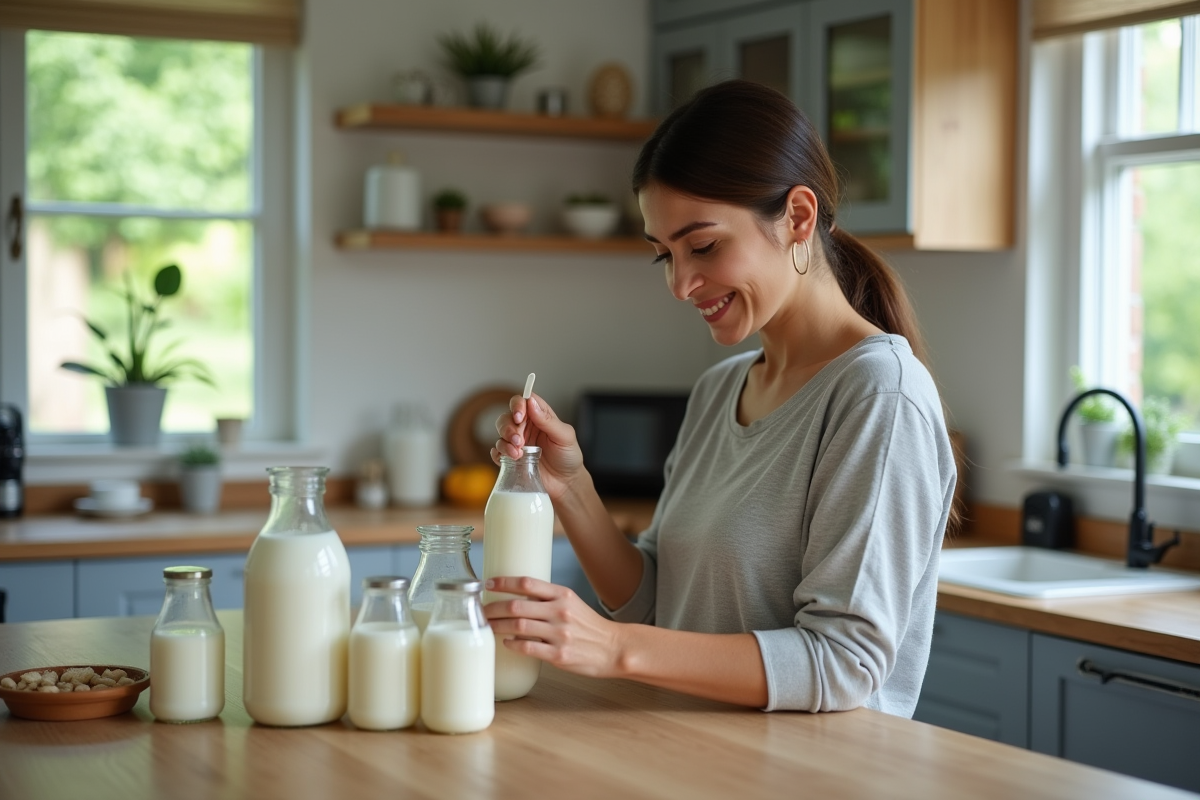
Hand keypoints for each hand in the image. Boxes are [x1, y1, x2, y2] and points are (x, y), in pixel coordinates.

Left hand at [484, 576, 622, 678]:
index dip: (504, 582)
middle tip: (479, 611)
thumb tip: (515, 598)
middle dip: (492, 608)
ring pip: (518, 627)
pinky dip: (512, 644)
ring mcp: (559, 634)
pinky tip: (506, 643)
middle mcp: (560, 612)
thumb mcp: (571, 603)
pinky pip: (528, 648)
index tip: (487, 584)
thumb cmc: (589, 626)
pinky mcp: (559, 655)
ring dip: (497, 626)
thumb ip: (547, 599)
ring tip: (487, 627)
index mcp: (563, 595)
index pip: (528, 583)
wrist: (613, 648)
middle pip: (517, 606)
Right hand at [491, 392, 585, 501]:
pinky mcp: (511, 459)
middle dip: (509, 428)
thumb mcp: (565, 436)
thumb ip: (549, 420)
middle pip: (507, 417)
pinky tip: (510, 459)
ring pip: (500, 434)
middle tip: (519, 441)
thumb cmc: (568, 457)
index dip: (518, 405)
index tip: (519, 416)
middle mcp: (526, 427)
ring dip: (505, 443)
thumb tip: (531, 403)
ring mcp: (517, 443)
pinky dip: (499, 454)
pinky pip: (497, 452)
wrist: (566, 483)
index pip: (523, 401)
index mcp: (539, 416)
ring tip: (518, 454)